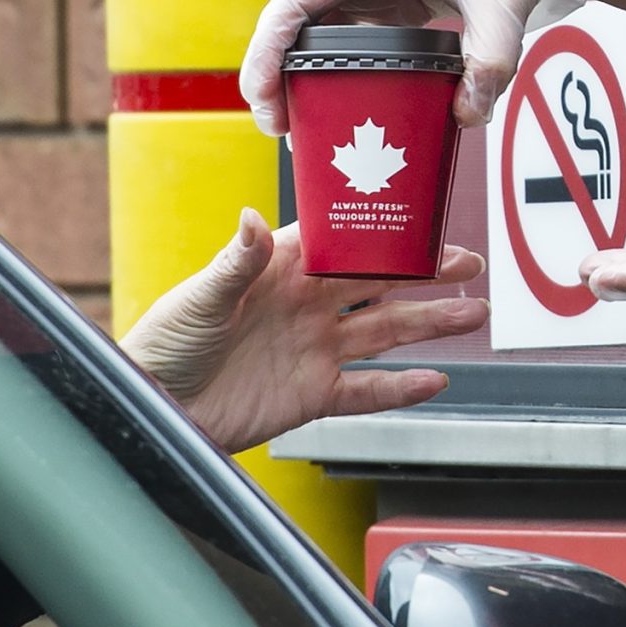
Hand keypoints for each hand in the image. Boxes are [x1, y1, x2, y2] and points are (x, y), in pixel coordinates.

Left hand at [122, 209, 486, 452]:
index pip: (345, 246)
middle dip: (426, 276)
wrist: (155, 407)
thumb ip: (236, 262)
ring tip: (471, 315)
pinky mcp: (312, 394)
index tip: (425, 222)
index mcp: (281, 272)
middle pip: (379, 286)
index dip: (386, 235)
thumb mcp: (200, 298)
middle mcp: (305, 307)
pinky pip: (366, 391)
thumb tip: (254, 219)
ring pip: (384, 334)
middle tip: (468, 264)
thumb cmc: (165, 344)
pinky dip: (400, 389)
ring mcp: (313, 350)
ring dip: (429, 326)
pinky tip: (433, 380)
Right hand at [240, 0, 615, 135]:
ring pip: (322, 40)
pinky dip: (345, 80)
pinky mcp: (400, 11)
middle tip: (280, 132)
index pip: (293, 6)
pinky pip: (357, 48)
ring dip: (306, 81)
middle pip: (296, 28)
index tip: (261, 100)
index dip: (266, 52)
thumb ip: (490, 59)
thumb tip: (466, 117)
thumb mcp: (504, 0)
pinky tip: (352, 116)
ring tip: (304, 133)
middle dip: (278, 78)